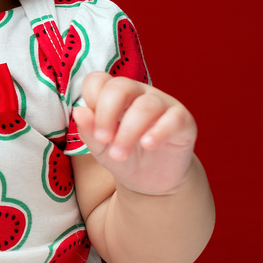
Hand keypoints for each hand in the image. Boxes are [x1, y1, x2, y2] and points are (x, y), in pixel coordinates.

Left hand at [73, 71, 197, 196]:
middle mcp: (138, 94)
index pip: (98, 81)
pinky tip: (148, 145)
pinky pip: (174, 117)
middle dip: (107, 114)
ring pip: (146, 106)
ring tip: (119, 154)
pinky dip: (159, 131)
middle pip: (121, 86)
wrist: (152, 181)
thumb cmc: (124, 156)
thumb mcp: (100, 148)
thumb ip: (89, 130)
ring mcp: (162, 104)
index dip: (91, 101)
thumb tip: (79, 112)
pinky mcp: (183, 120)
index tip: (94, 130)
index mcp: (114, 95)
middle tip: (103, 140)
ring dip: (129, 131)